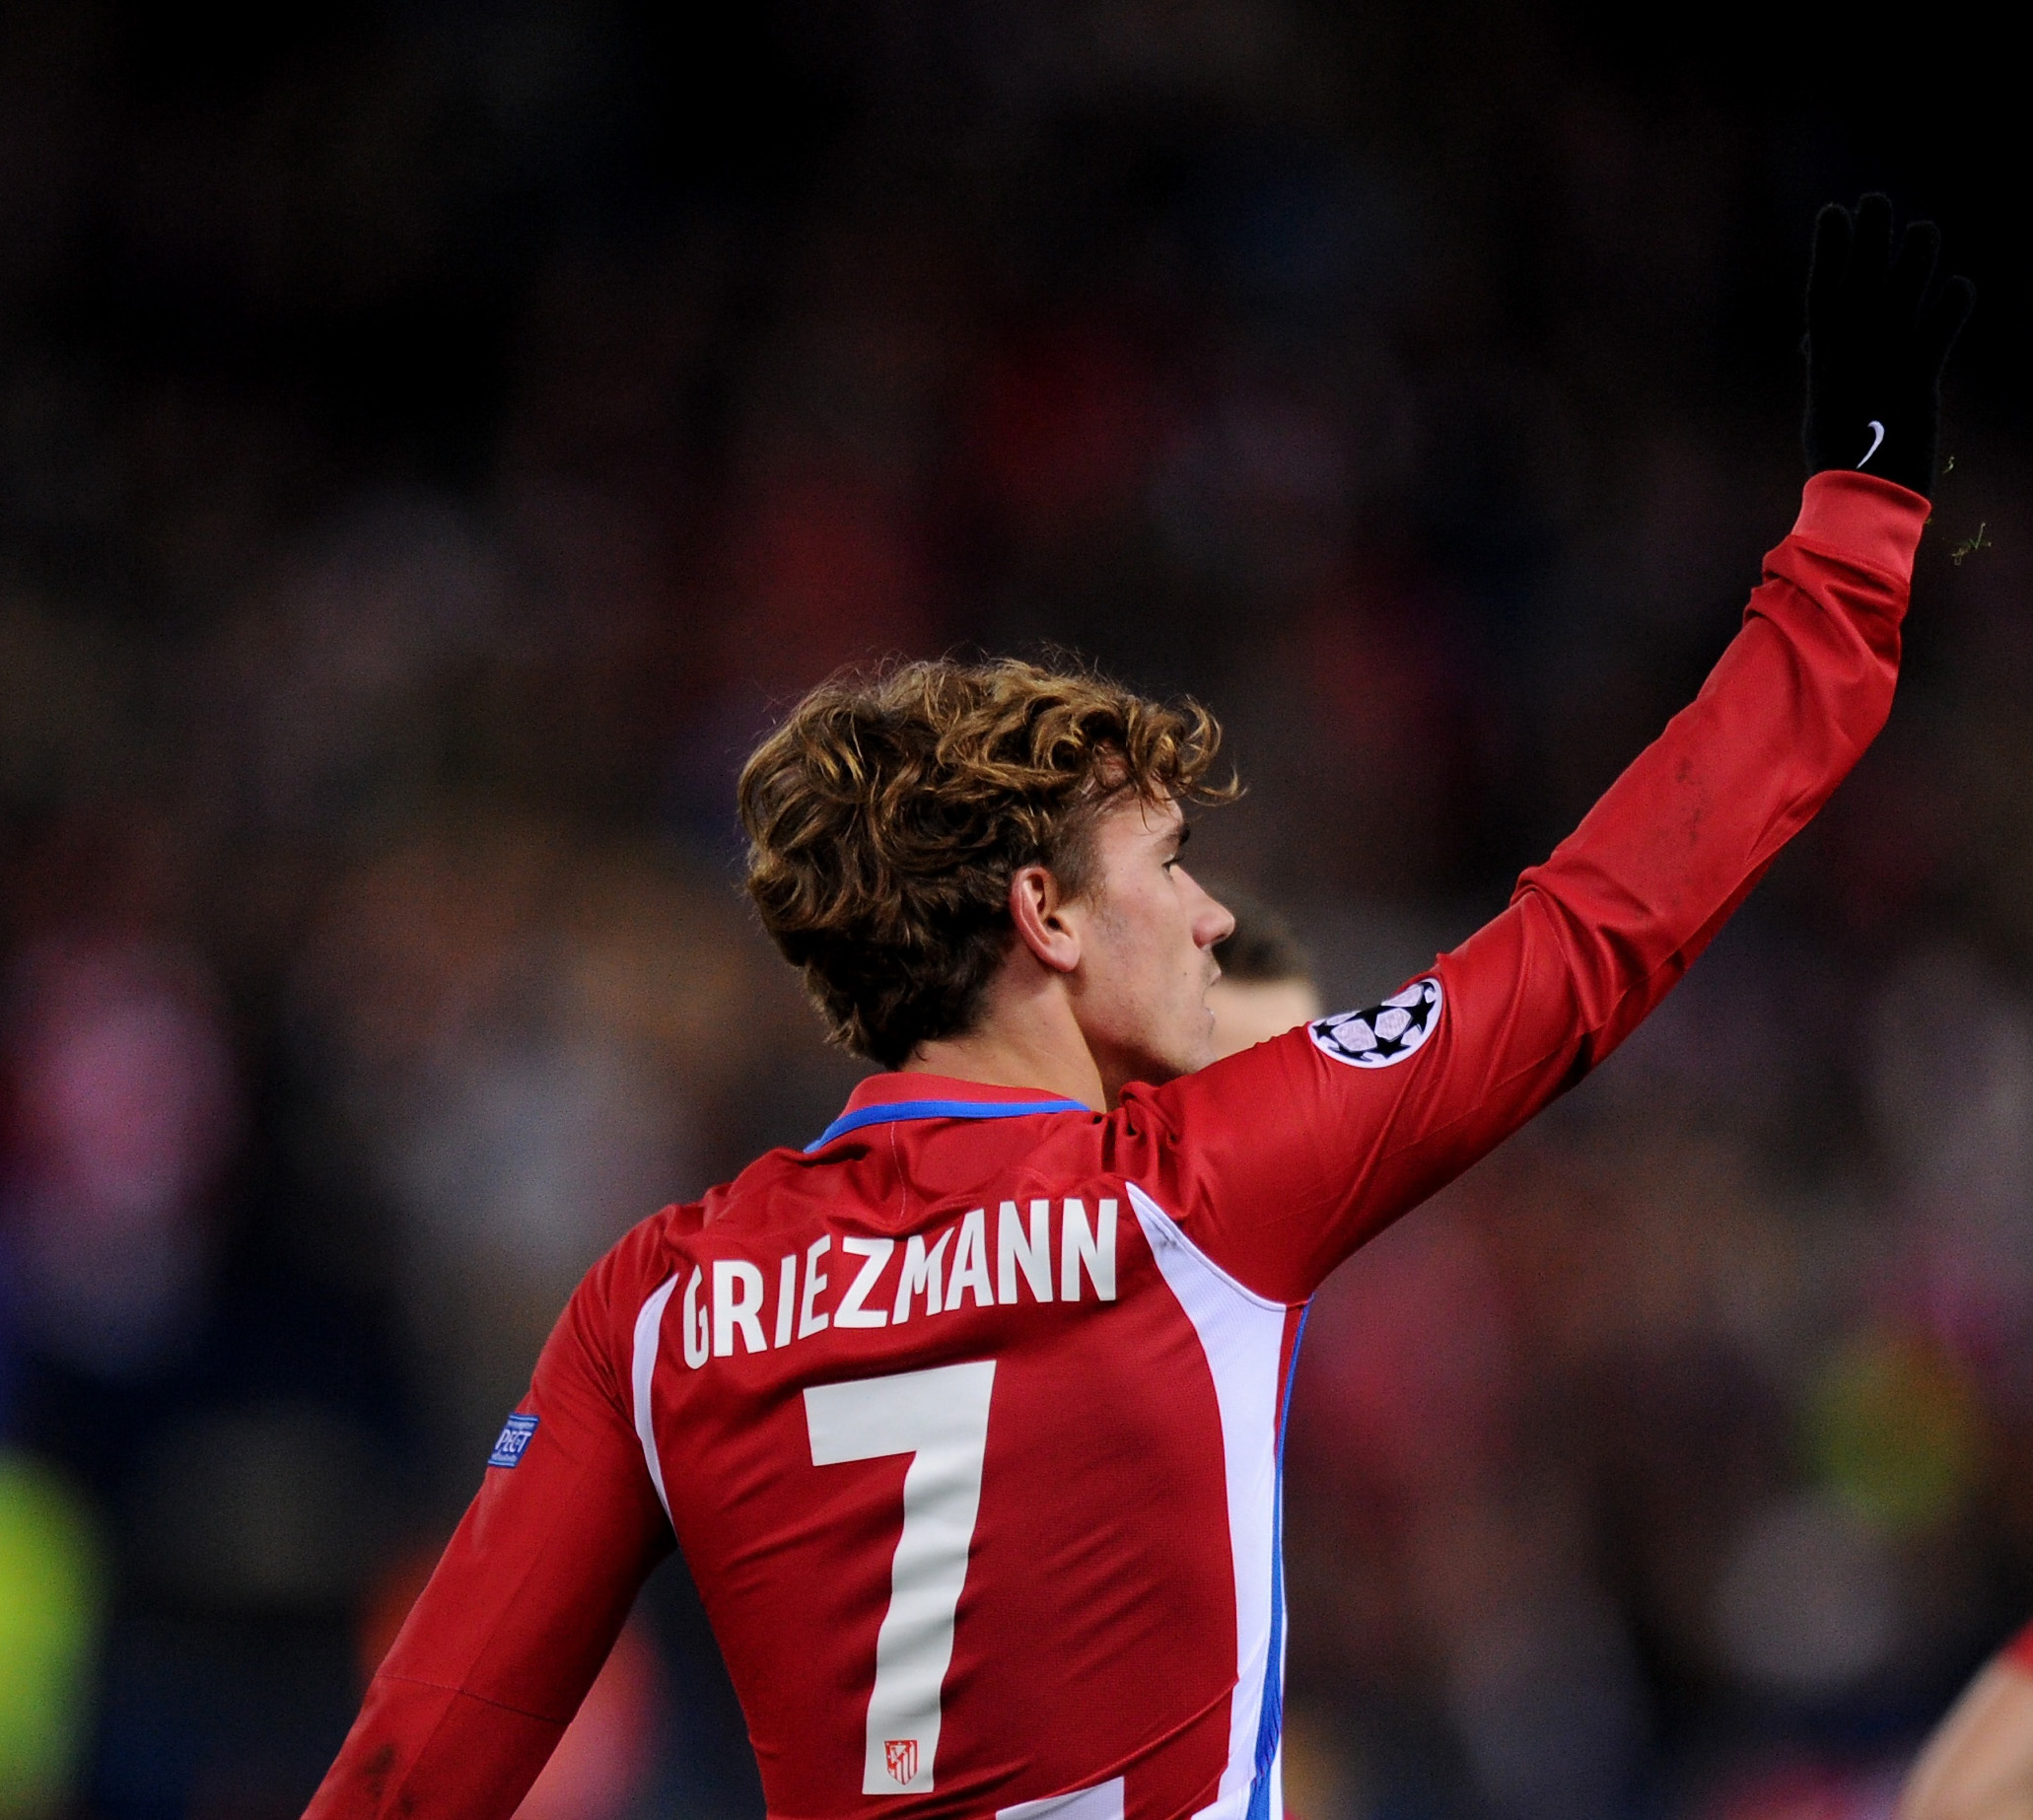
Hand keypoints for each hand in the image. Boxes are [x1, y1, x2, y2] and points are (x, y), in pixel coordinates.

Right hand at [1803, 194, 1973, 498]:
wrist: (1854, 497)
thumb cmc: (1838, 460)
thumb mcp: (1824, 408)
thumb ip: (1829, 370)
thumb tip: (1815, 348)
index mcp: (1823, 361)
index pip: (1822, 291)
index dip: (1829, 249)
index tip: (1832, 214)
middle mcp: (1850, 355)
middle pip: (1860, 281)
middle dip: (1868, 238)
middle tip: (1875, 200)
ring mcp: (1883, 365)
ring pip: (1901, 298)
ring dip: (1914, 261)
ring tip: (1923, 230)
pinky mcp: (1918, 382)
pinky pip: (1939, 333)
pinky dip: (1951, 309)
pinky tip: (1961, 288)